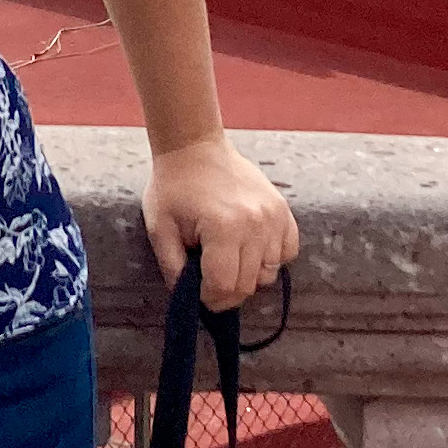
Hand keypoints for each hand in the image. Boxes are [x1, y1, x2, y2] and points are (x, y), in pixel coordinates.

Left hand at [141, 133, 297, 314]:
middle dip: (225, 292)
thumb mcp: (159, 229)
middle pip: (248, 285)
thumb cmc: (174, 187)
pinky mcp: (284, 210)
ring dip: (247, 275)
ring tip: (226, 259)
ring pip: (269, 273)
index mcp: (223, 228)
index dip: (208, 298)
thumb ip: (173, 269)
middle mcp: (256, 224)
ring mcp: (274, 217)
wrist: (195, 147)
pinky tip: (249, 248)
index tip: (196, 292)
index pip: (224, 286)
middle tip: (208, 280)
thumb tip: (188, 299)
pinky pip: (287, 252)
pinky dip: (271, 258)